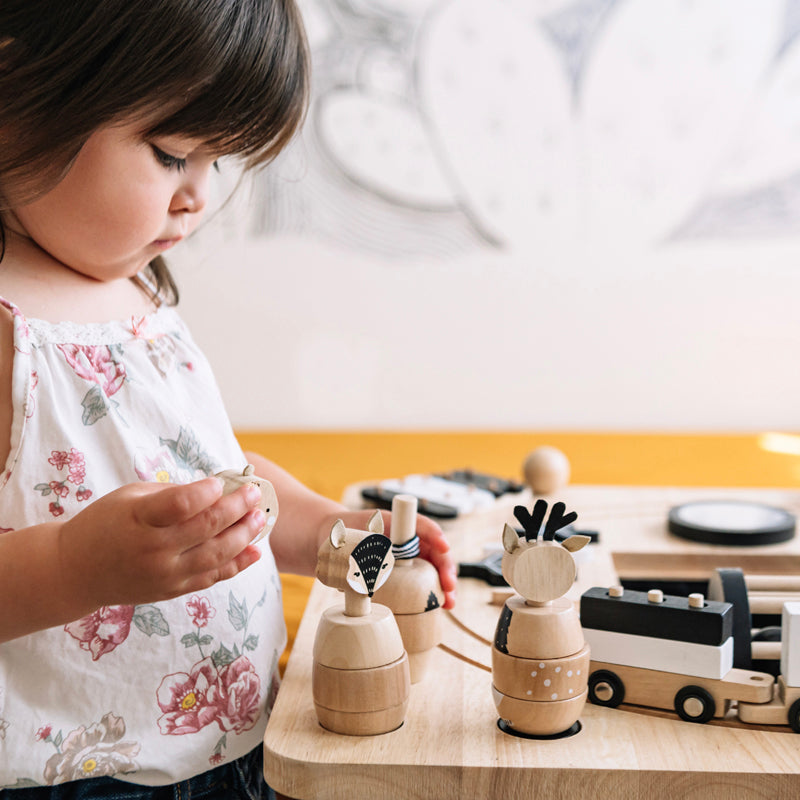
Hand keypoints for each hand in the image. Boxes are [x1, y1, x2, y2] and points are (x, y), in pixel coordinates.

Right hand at [59, 478, 266, 608]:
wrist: (76, 571)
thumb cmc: (105, 523)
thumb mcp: (131, 497)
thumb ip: (172, 494)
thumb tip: (216, 489)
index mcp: (139, 519)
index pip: (181, 504)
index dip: (206, 492)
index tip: (221, 482)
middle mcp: (153, 550)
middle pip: (206, 528)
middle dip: (237, 508)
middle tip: (254, 494)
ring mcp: (164, 574)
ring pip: (215, 555)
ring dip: (244, 535)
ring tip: (261, 518)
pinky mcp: (171, 591)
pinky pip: (211, 578)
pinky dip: (236, 565)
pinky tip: (255, 551)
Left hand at [331, 509, 456, 608]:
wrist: (335, 542)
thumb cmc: (346, 535)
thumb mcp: (353, 538)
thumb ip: (362, 550)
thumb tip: (367, 572)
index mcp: (398, 524)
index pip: (422, 525)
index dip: (435, 535)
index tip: (443, 546)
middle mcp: (409, 539)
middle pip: (435, 550)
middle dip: (446, 568)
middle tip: (449, 586)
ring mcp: (411, 556)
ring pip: (435, 568)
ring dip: (445, 585)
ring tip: (449, 603)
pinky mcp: (407, 572)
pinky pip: (425, 580)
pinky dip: (435, 593)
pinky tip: (443, 606)